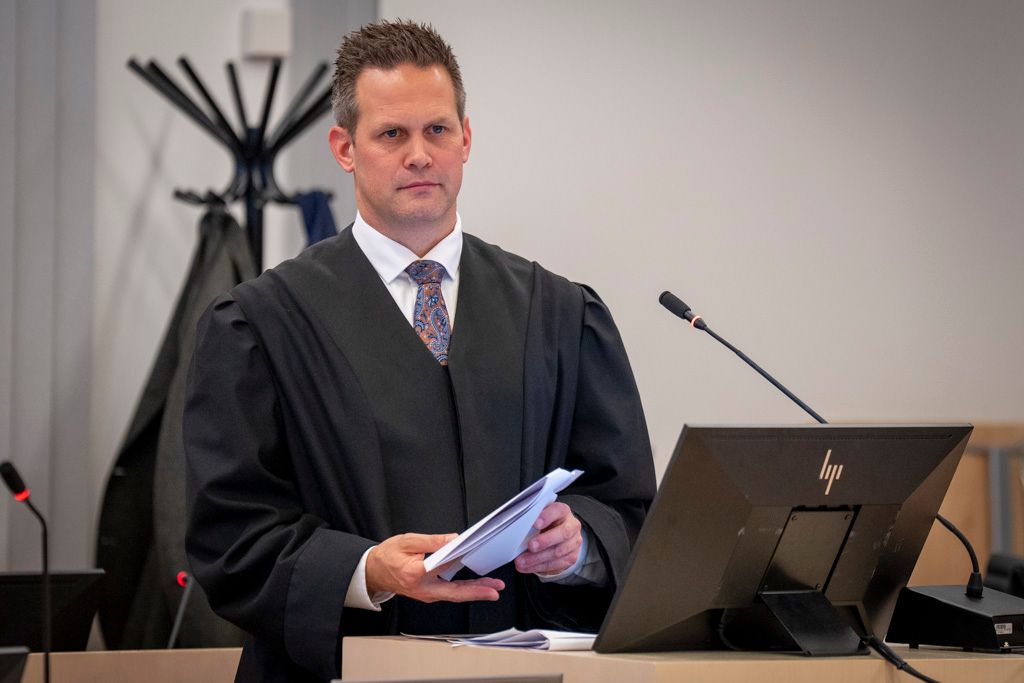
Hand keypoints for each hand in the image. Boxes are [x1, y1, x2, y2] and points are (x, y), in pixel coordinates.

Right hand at [365, 532, 504, 602]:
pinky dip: (464, 590)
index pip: (443, 565)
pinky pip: (449, 593)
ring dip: (474, 591)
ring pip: (454, 595)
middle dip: (477, 591)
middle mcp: (423, 588)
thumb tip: (453, 539)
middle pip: (454, 592)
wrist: (374, 572)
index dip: (460, 558)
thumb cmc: (388, 556)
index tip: (476, 553)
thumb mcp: (406, 541)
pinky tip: (475, 585)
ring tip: (492, 587)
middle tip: (495, 589)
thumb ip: (431, 540)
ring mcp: (426, 594)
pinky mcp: (429, 594)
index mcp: (415, 573)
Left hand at [514, 502, 581, 575]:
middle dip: (545, 541)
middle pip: (562, 533)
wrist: (560, 537)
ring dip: (537, 558)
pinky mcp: (571, 558)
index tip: (535, 523)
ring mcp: (573, 543)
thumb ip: (533, 518)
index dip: (547, 516)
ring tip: (521, 561)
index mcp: (563, 511)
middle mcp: (572, 526)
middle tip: (530, 546)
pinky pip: (555, 564)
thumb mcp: (540, 517)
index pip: (558, 510)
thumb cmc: (546, 525)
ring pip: (557, 552)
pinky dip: (538, 567)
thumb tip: (517, 526)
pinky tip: (527, 567)